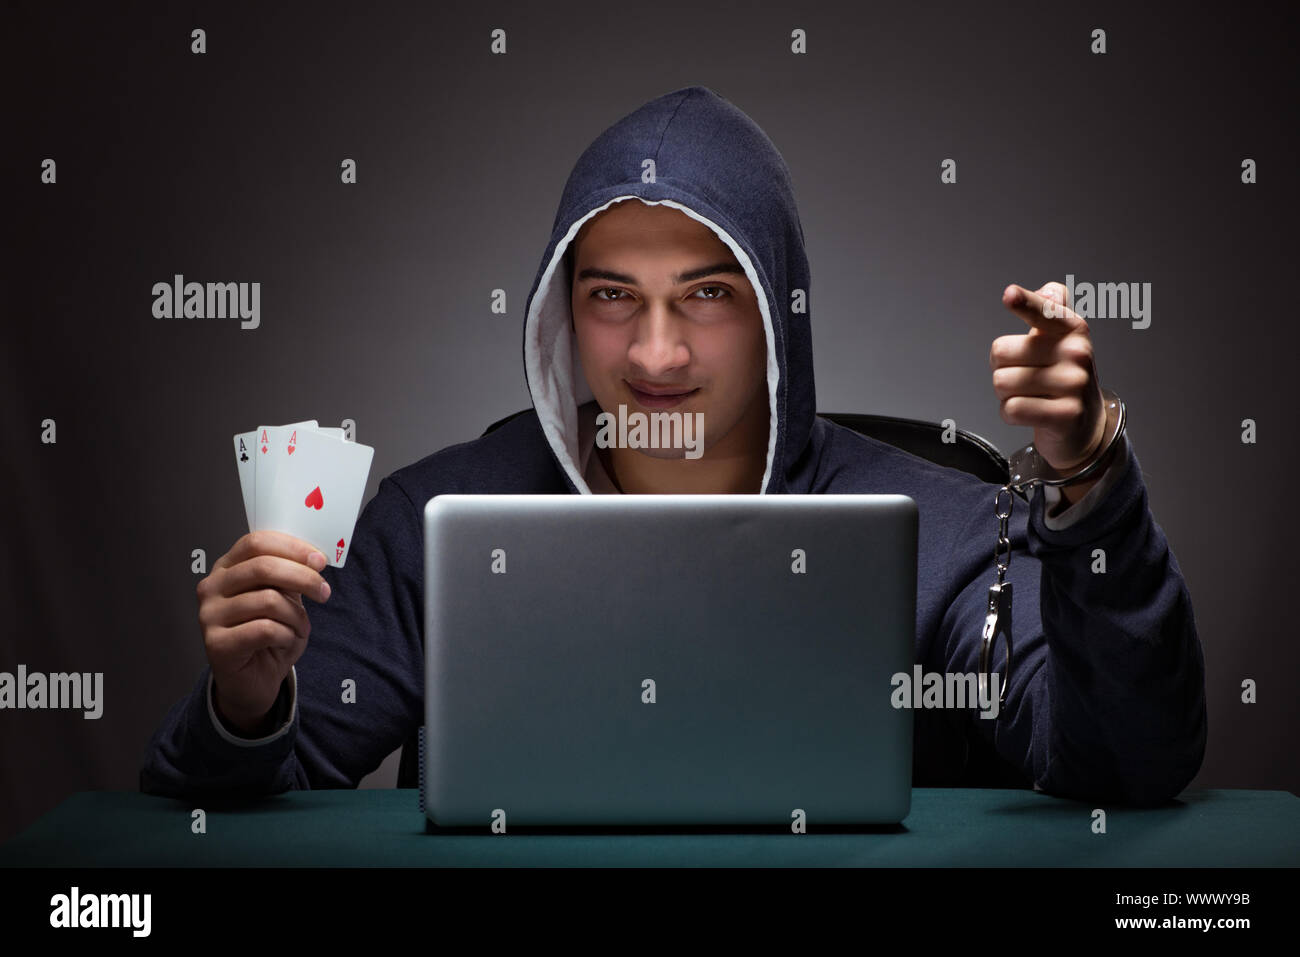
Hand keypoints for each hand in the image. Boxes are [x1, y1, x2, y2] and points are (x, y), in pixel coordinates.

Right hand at [196, 530, 331, 733]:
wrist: (253, 681)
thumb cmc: (269, 635)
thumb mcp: (283, 598)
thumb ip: (290, 575)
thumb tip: (315, 558)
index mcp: (226, 568)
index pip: (256, 542)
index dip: (292, 548)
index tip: (320, 560)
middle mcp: (212, 587)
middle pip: (263, 567)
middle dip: (304, 577)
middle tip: (324, 592)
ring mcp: (209, 615)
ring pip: (269, 600)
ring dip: (297, 616)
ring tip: (300, 628)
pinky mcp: (216, 643)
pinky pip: (264, 630)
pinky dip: (287, 635)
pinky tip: (286, 641)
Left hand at [991, 282, 1108, 506]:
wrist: (1083, 423)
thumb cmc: (1061, 375)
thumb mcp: (1059, 339)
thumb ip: (1049, 309)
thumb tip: (1048, 292)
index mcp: (1072, 329)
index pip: (1044, 311)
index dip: (1025, 303)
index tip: (1010, 294)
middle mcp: (1077, 353)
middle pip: (1000, 353)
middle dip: (1003, 369)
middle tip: (1027, 377)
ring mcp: (1074, 385)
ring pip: (1002, 383)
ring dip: (1006, 394)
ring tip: (1031, 395)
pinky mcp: (1066, 415)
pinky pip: (1011, 409)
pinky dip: (1010, 414)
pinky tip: (1031, 412)